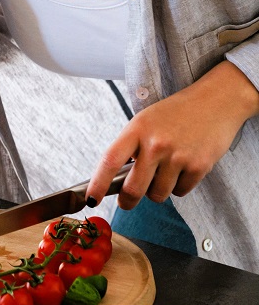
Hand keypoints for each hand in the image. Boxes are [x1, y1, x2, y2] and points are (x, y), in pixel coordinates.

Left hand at [86, 61, 258, 209]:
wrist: (215, 102)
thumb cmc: (175, 113)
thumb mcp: (145, 122)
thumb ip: (131, 147)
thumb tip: (116, 179)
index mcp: (137, 130)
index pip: (109, 161)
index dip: (98, 184)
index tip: (91, 199)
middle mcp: (156, 144)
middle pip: (133, 188)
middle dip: (127, 201)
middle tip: (126, 202)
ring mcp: (178, 156)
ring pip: (157, 194)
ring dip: (157, 192)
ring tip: (163, 173)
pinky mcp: (199, 166)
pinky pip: (180, 192)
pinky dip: (179, 187)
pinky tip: (182, 169)